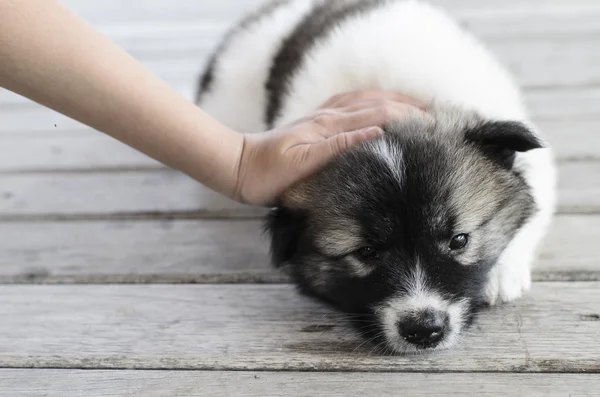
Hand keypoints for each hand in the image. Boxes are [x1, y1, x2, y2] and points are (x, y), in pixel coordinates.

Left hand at [233, 90, 424, 205]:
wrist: (241, 167)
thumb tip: (375, 132)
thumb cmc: (269, 175)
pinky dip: (373, 101)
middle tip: (438, 117)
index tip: (434, 125)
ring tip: (420, 108)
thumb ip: (337, 147)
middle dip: (410, 108)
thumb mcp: (302, 165)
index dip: (408, 117)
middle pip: (378, 103)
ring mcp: (323, 117)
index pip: (379, 114)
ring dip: (396, 101)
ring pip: (367, 100)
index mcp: (329, 127)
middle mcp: (329, 116)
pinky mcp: (317, 122)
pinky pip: (351, 104)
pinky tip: (381, 104)